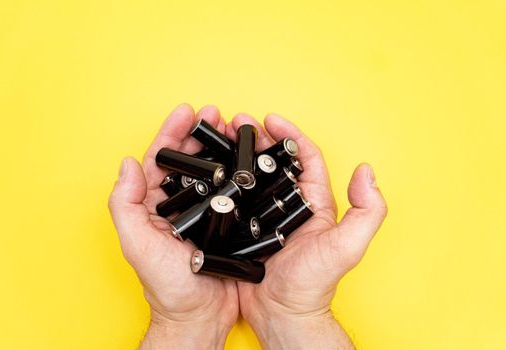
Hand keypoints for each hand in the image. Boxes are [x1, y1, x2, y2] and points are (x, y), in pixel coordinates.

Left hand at [108, 104, 238, 349]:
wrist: (199, 316)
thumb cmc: (166, 286)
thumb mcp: (138, 245)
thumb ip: (126, 205)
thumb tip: (128, 164)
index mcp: (155, 205)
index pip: (162, 160)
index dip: (173, 133)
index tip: (187, 111)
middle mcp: (180, 205)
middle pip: (191, 161)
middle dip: (203, 134)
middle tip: (218, 114)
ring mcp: (205, 213)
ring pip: (214, 172)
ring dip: (224, 149)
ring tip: (236, 130)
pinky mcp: (227, 223)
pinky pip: (234, 192)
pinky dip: (241, 174)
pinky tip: (251, 161)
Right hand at [226, 113, 387, 348]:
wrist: (282, 314)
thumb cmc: (313, 284)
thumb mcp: (347, 247)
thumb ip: (366, 211)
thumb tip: (367, 171)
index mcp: (314, 202)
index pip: (304, 158)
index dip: (290, 135)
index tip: (271, 119)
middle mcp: (289, 205)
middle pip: (273, 162)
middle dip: (257, 139)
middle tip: (237, 123)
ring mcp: (264, 216)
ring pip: (251, 177)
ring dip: (238, 156)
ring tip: (220, 139)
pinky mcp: (243, 229)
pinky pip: (233, 200)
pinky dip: (223, 183)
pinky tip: (210, 173)